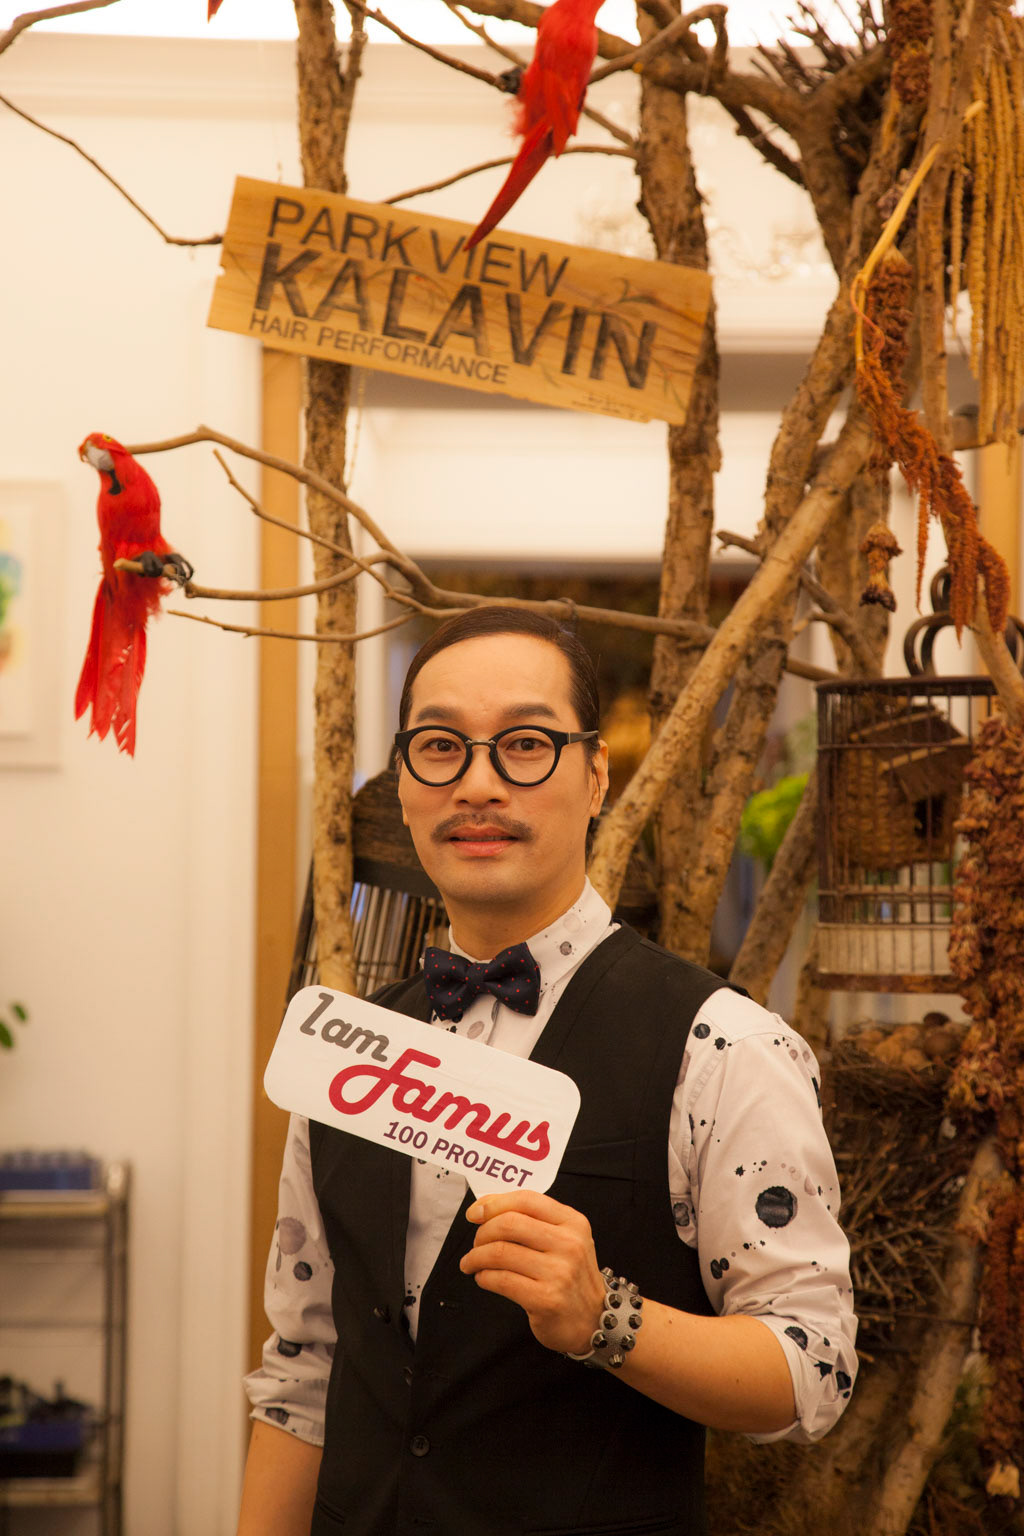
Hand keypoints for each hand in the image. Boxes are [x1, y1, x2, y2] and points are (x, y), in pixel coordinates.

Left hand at [459, 1190, 606, 1353]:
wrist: (592, 1320)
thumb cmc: (570, 1276)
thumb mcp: (563, 1240)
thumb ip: (530, 1220)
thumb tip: (483, 1207)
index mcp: (572, 1222)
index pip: (526, 1200)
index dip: (494, 1203)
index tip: (475, 1213)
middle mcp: (569, 1244)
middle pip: (509, 1224)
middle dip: (482, 1232)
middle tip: (475, 1244)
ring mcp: (559, 1272)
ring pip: (500, 1252)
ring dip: (476, 1257)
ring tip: (471, 1263)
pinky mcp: (546, 1299)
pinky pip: (501, 1280)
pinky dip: (484, 1277)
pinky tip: (483, 1278)